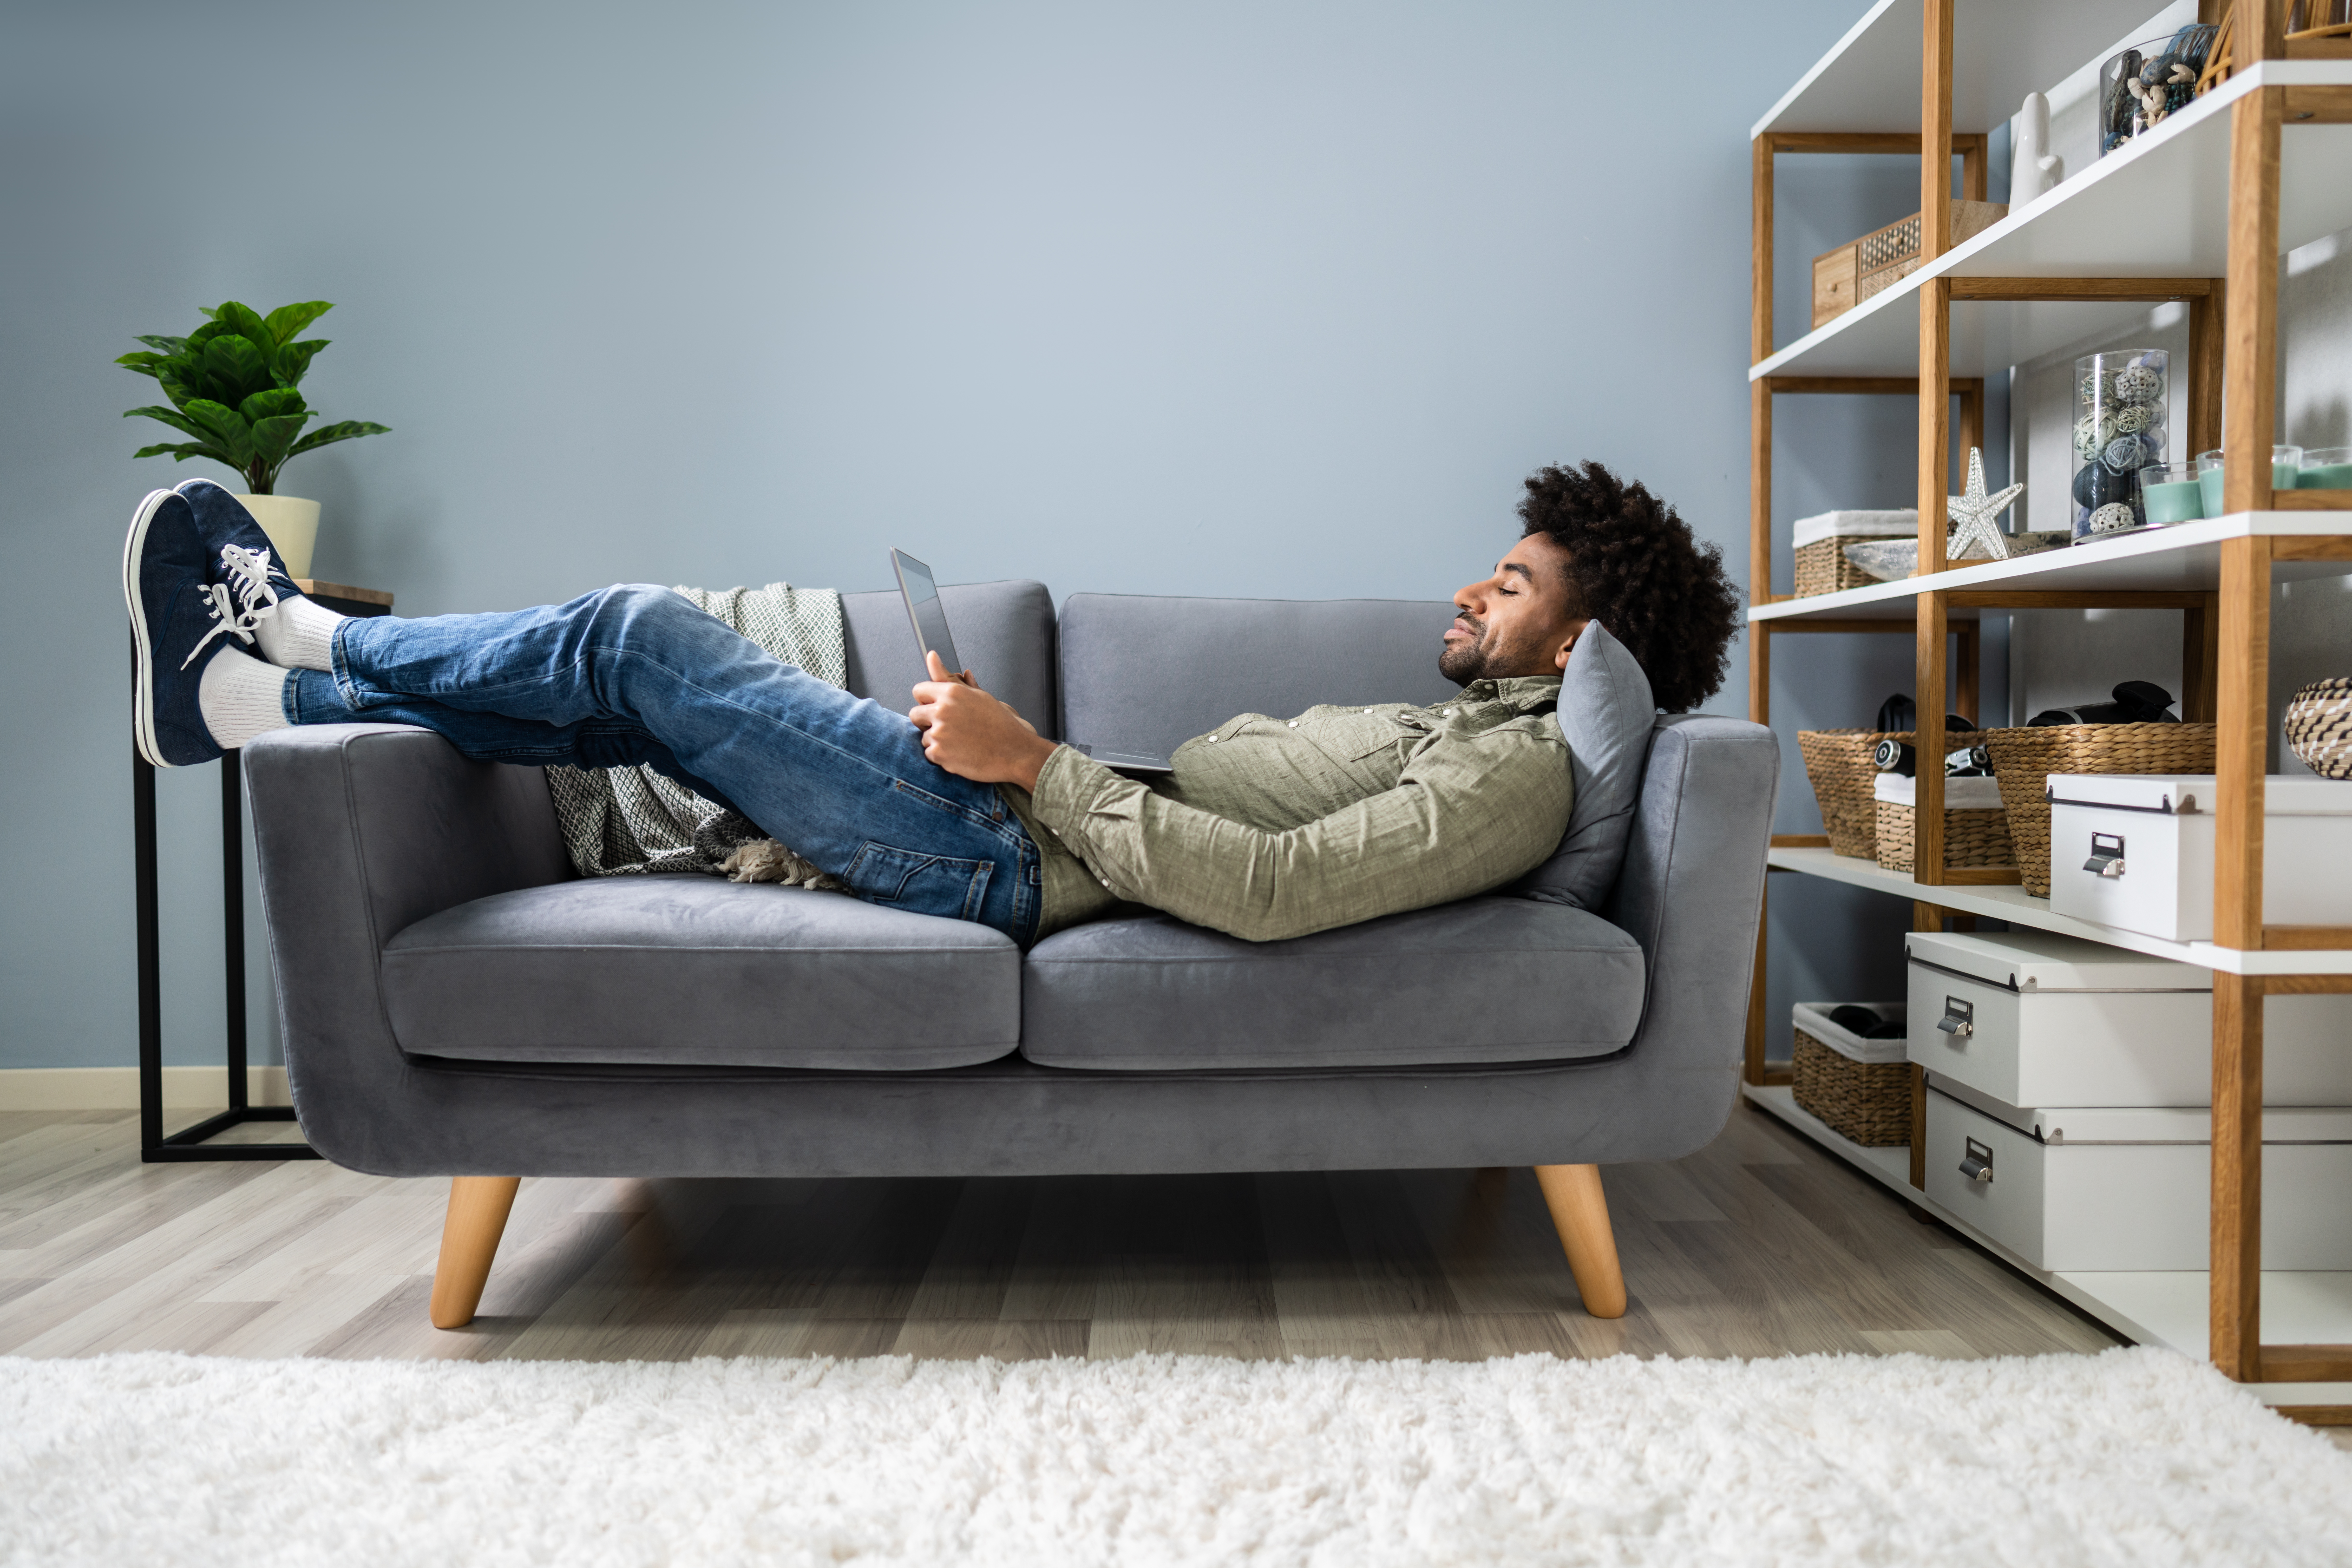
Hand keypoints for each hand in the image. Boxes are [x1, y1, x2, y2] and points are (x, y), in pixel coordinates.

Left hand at [910, 651, 1057, 788]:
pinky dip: (942, 756)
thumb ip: (949, 679)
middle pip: (915, 714)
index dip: (928, 701)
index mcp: (951, 693)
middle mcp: (942, 710)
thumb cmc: (1000, 724)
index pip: (919, 690)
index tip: (937, 707)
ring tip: (960, 742)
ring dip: (937, 740)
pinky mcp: (939, 754)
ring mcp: (939, 733)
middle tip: (949, 727)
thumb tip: (931, 656)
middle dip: (927, 720)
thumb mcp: (977, 696)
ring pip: (923, 735)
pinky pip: (929, 753)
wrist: (1015, 752)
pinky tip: (960, 753)